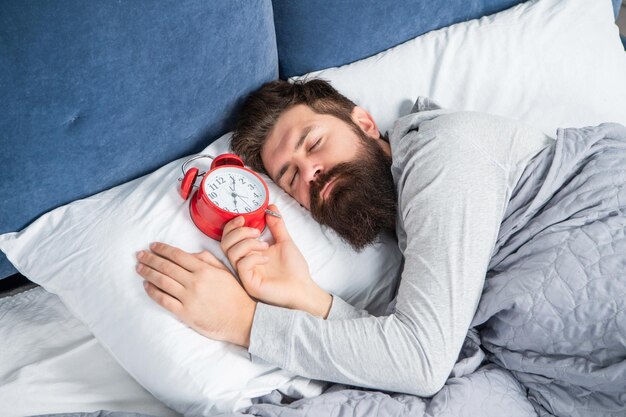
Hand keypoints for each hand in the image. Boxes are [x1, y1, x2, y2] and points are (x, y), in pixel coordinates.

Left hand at [135, 242, 255, 346]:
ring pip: (162, 282)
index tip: (152, 246)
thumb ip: (206, 259)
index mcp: (204, 269)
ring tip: (139, 268)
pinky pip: (164, 300)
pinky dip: (152, 292)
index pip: (177, 255)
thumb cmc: (234, 294)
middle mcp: (195, 281)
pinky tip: (147, 286)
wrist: (242, 319)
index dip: (162, 249)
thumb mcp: (224, 271)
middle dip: (150, 259)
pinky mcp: (185, 313)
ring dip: (148, 273)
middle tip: (139, 254)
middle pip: (166, 266)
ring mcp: (189, 298)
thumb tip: (189, 254)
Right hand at [220, 204, 331, 317]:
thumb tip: (270, 207)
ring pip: (231, 253)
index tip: (244, 218)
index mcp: (248, 253)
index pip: (229, 237)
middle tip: (256, 232)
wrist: (303, 287)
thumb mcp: (285, 241)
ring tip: (265, 245)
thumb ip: (277, 225)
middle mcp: (243, 263)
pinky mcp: (249, 284)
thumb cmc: (294, 268)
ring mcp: (244, 274)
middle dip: (239, 232)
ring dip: (248, 243)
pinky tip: (267, 258)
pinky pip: (241, 265)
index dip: (232, 226)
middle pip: (224, 244)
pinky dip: (254, 257)